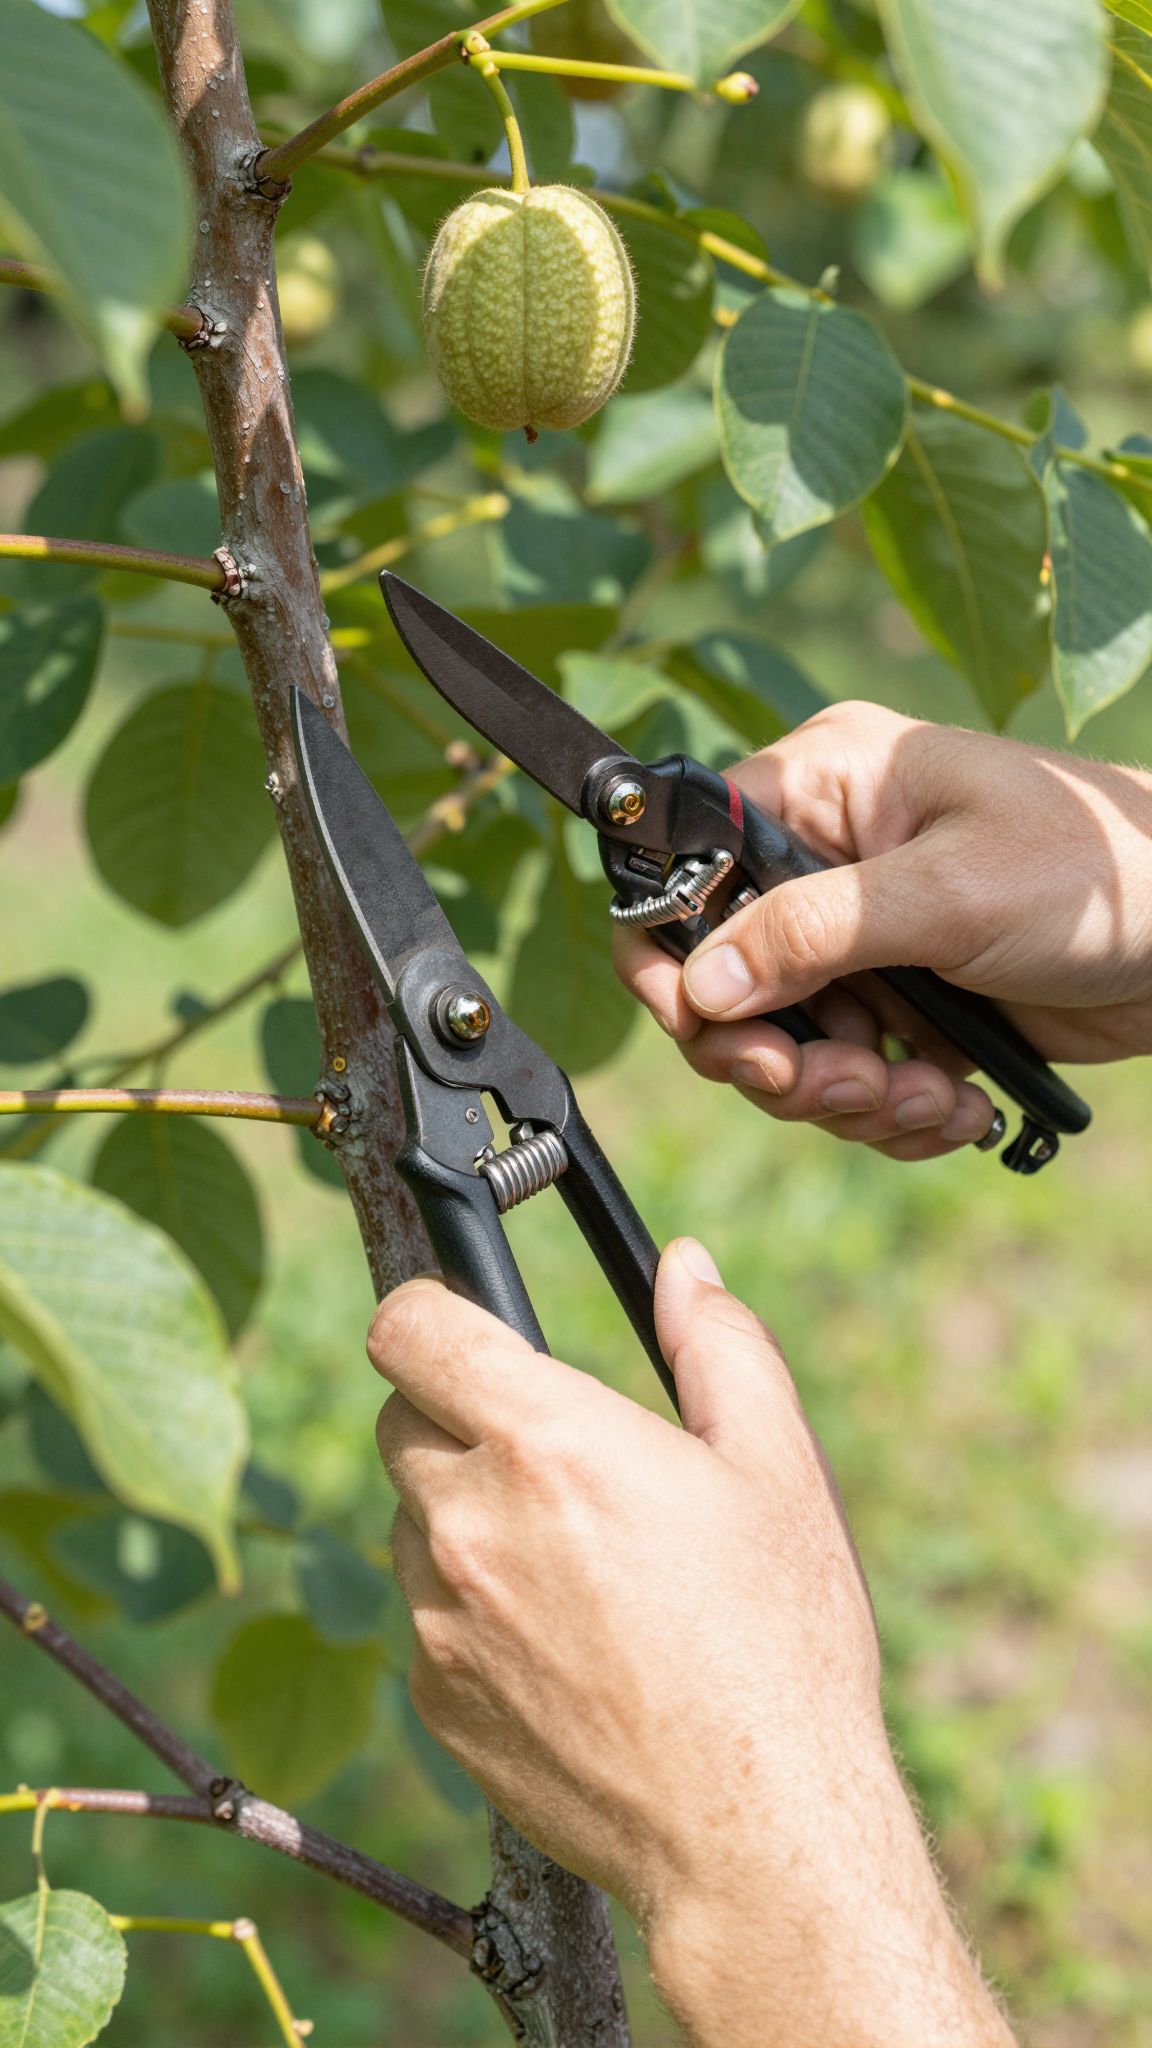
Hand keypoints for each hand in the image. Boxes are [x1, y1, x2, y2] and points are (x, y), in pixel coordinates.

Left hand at [370, 1245, 1013, 2047]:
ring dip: (461, 1514)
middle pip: (399, 1418)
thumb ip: (720, 1345)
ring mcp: (439, 1617)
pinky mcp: (436, 1698)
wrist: (754, 1834)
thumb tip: (683, 1265)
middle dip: (456, 1412)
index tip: (464, 1324)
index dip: (429, 1309)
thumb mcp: (776, 1468)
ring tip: (573, 1562)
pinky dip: (467, 1607)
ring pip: (409, 1519)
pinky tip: (562, 1642)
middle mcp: (470, 1520)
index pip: (409, 1328)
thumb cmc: (780, 1639)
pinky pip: (424, 1615)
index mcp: (548, 1440)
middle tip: (548, 1451)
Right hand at [616, 704, 1151, 1160]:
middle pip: (725, 979)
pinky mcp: (905, 1005)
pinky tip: (951, 1112)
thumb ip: (812, 933)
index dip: (674, 955)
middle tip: (839, 1085)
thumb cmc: (1096, 872)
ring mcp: (866, 940)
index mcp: (824, 789)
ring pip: (786, 1045)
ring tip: (918, 1103)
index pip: (688, 864)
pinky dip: (889, 1113)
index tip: (709, 1028)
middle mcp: (829, 862)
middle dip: (776, 1056)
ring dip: (844, 1097)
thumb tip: (700, 983)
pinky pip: (849, 1079)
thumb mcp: (948, 895)